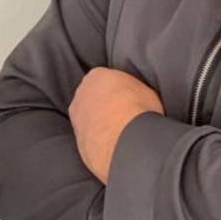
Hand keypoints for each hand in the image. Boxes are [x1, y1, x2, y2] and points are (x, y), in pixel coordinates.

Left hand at [69, 67, 163, 183]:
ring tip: (119, 130)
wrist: (125, 140)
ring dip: (99, 122)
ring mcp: (76, 118)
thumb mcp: (144, 89)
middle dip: (104, 103)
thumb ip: (132, 89)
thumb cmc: (137, 109)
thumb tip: (134, 97)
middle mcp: (81, 94)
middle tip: (122, 112)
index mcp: (97, 76)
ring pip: (88, 117)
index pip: (104, 77)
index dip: (117, 88)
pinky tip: (113, 143)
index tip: (127, 95)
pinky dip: (98, 139)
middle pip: (93, 96)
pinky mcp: (77, 140)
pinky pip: (89, 136)